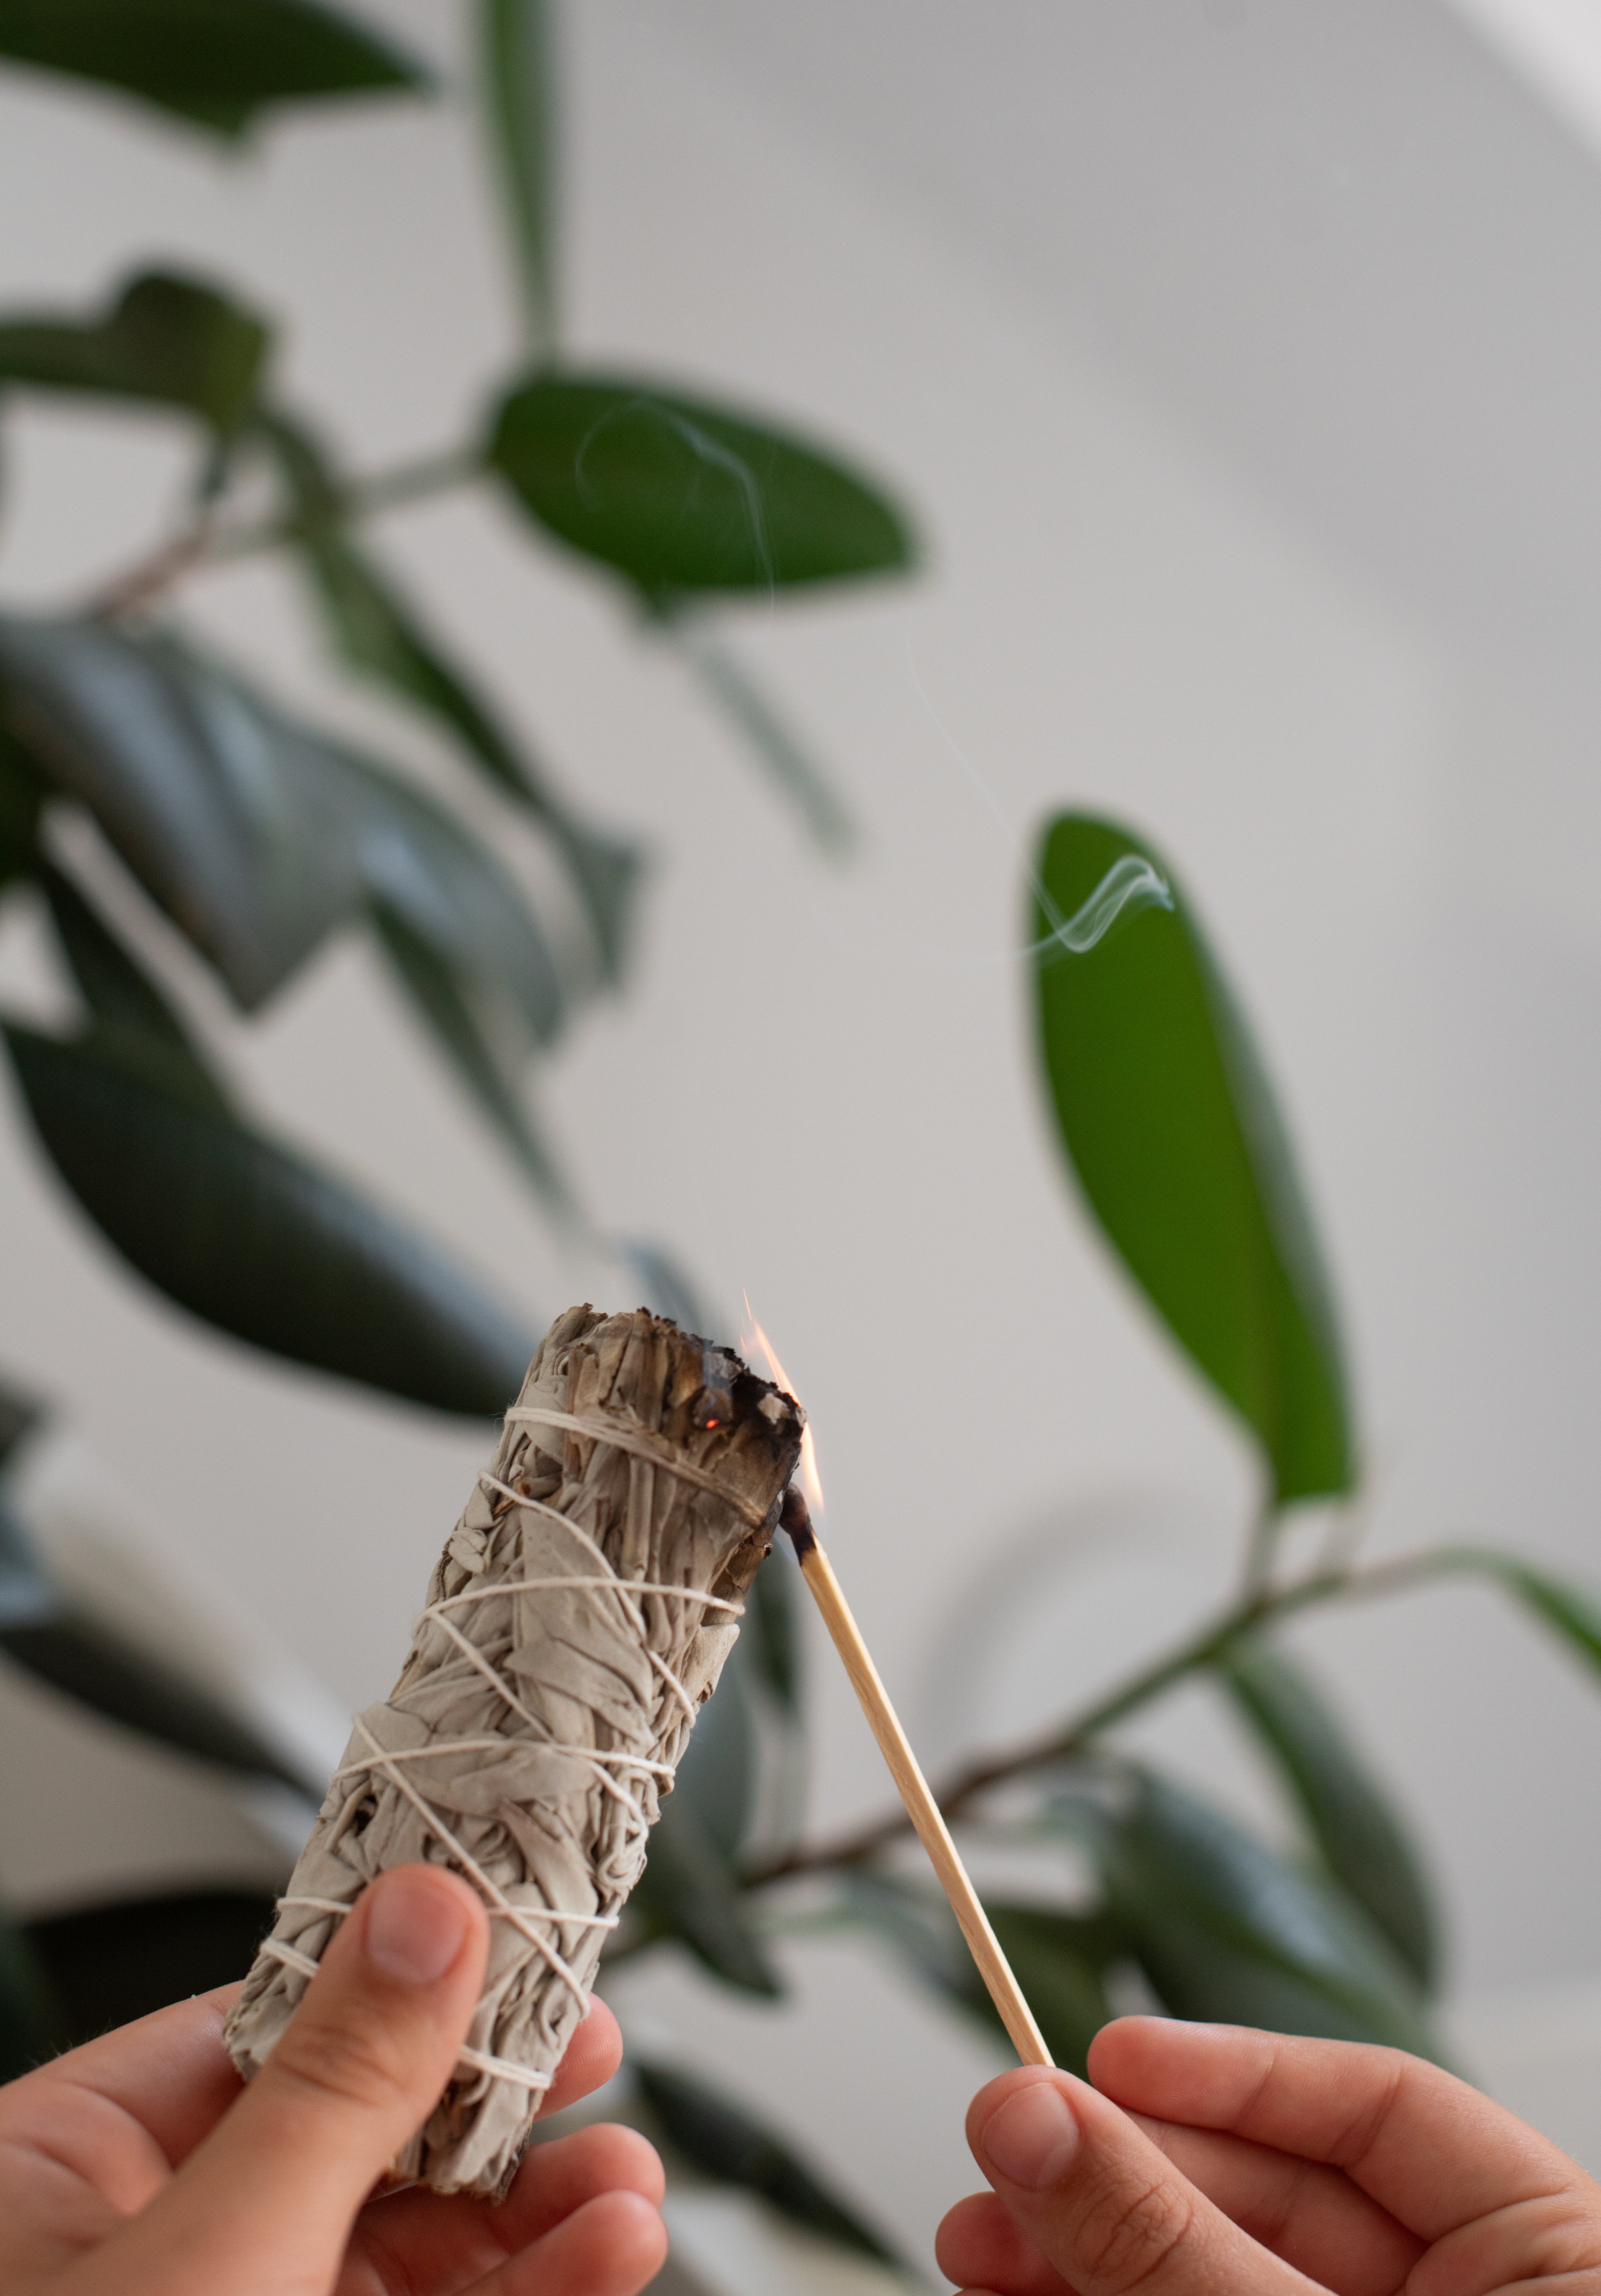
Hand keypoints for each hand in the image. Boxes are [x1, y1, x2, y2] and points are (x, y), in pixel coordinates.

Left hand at [0, 1863, 667, 2295]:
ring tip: (626, 2177)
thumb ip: (333, 2089)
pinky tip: (602, 2250)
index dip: (405, 1968)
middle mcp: (152, 2238)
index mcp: (65, 2168)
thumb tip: (428, 1911)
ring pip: (414, 2236)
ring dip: (539, 2209)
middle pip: (359, 2125)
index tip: (518, 1923)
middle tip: (594, 2044)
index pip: (264, 2019)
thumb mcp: (212, 2252)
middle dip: (496, 2096)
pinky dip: (528, 2285)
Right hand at [939, 2015, 1600, 2293]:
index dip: (1234, 2069)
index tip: (1105, 2056)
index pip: (1385, 2109)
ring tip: (976, 2243)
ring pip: (1229, 2280)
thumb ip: (1173, 2241)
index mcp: (1557, 2259)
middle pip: (1286, 2200)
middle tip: (998, 2161)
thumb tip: (1030, 2111)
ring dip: (1095, 2253)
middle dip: (1126, 2180)